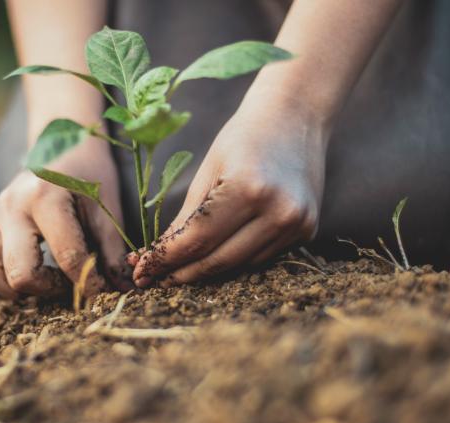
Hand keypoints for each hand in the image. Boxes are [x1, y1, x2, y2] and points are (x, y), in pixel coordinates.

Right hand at [0, 141, 128, 297]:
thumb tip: (121, 290)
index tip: (102, 293)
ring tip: (39, 282)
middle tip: (68, 284)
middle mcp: (11, 206)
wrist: (64, 142)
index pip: (66, 258)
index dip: (89, 284)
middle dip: (48, 290)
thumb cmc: (89, 175)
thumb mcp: (107, 207)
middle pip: (18, 273)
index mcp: (45, 199)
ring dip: (11, 287)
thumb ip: (111, 250)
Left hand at [129, 103, 327, 287]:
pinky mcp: (308, 229)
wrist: (296, 116)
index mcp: (248, 188)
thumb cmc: (243, 138)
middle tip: (153, 280)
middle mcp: (278, 211)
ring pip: (240, 264)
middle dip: (181, 274)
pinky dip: (236, 257)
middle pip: (218, 260)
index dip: (165, 260)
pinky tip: (217, 253)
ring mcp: (298, 223)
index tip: (141, 272)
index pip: (197, 240)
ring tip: (179, 270)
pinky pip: (262, 256)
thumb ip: (186, 218)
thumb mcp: (207, 171)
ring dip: (207, 270)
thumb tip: (158, 258)